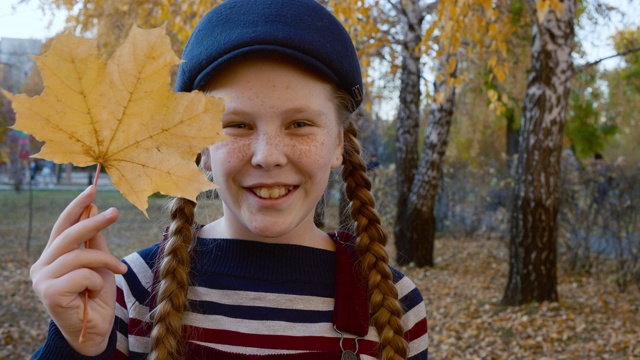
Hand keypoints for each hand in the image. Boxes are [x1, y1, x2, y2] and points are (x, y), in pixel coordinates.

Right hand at [30, 186, 127, 355]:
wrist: (97, 329)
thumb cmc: (97, 297)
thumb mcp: (100, 263)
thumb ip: (95, 240)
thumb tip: (94, 208)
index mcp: (52, 257)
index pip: (62, 226)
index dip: (77, 207)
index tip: (93, 189)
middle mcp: (41, 266)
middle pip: (68, 236)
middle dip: (93, 222)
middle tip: (115, 212)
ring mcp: (42, 281)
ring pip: (79, 256)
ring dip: (104, 261)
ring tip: (118, 270)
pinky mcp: (49, 293)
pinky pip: (81, 274)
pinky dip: (96, 280)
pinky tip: (95, 293)